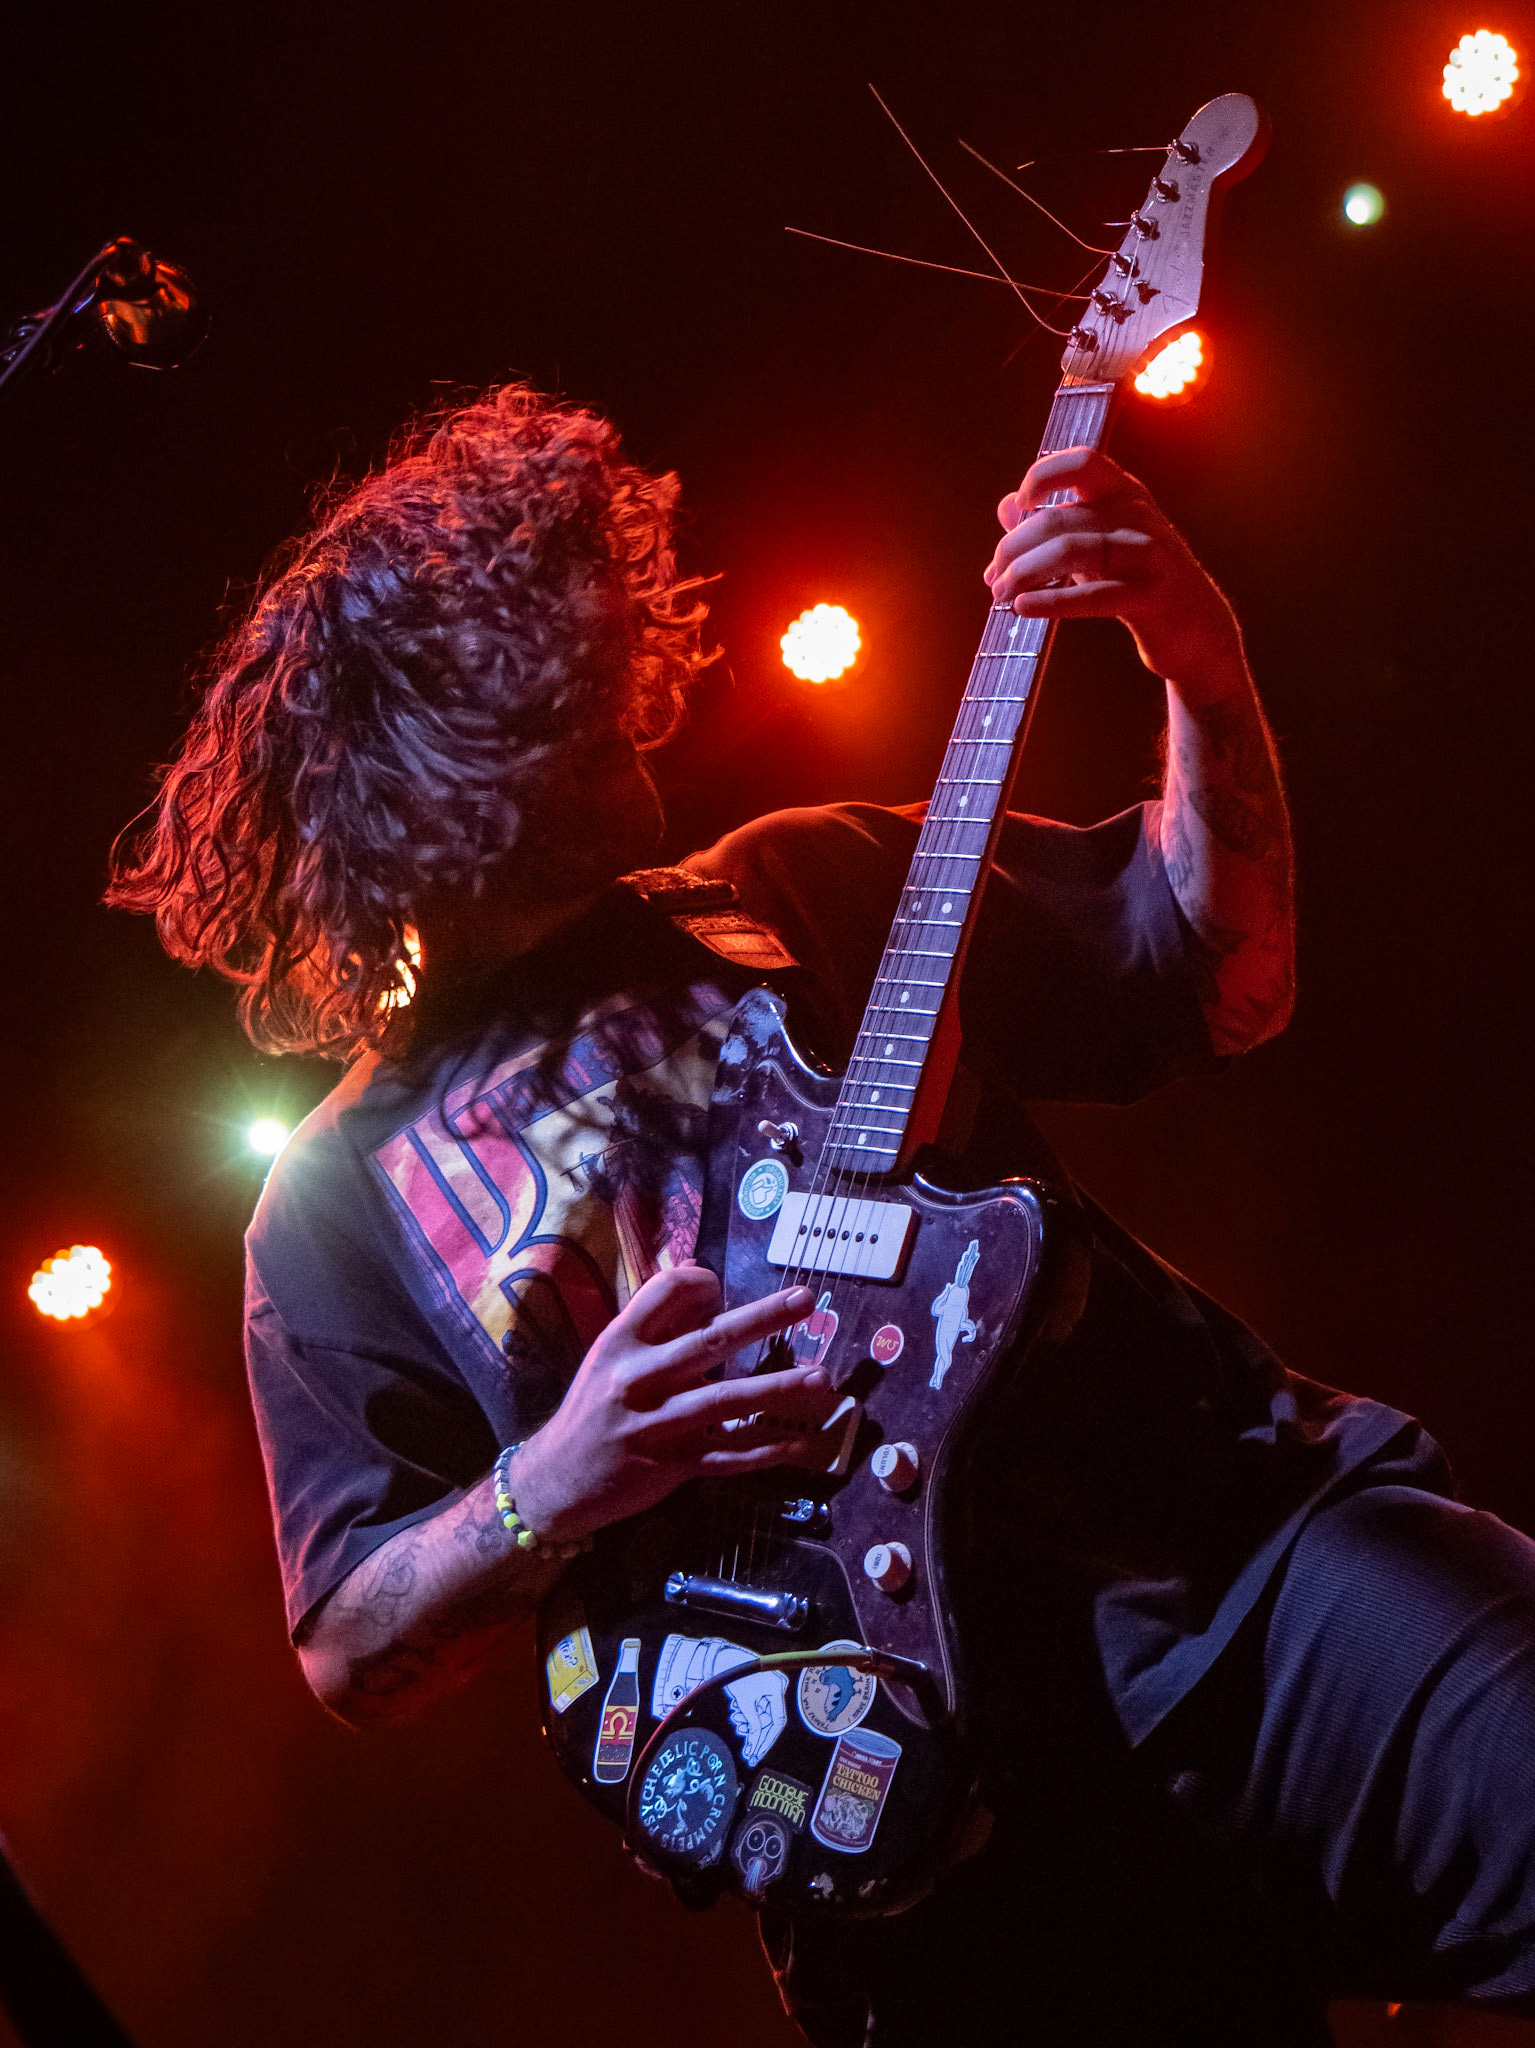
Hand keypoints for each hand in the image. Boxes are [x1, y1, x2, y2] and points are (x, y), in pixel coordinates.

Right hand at [507, 1265, 838, 1542]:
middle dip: (762, 1319)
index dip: (702, 1283)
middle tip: (805, 1298)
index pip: (666, 1293)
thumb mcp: (610, 1358)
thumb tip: (701, 1280)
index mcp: (620, 1343)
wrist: (556, 1480)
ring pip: (727, 1402)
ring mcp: (656, 1425)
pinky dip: (765, 1449)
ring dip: (778, 1388)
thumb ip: (653, 1323)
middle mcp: (638, 1379)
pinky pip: (728, 1456)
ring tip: (821, 1378)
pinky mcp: (671, 1466)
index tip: (722, 1288)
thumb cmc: (592, 1410)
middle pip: (709, 1341)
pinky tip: (799, 1442)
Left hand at [982, 446, 1243, 699]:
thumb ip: (1053, 522)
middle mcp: (1136, 515)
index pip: (1081, 462)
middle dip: (1014, 549)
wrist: (1195, 627)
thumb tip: (1005, 507)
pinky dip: (1053, 600)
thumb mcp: (1095, 542)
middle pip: (1059, 518)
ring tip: (1001, 596)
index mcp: (1123, 493)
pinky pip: (1094, 594)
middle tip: (993, 580)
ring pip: (1071, 550)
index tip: (1020, 505)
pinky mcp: (1150, 594)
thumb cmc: (1137, 579)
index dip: (1043, 476)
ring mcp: (1147, 552)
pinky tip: (1024, 607)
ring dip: (1025, 573)